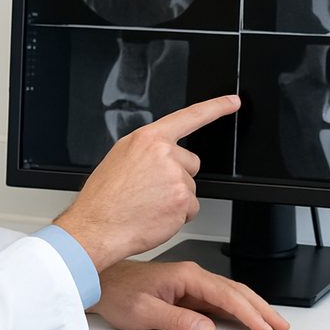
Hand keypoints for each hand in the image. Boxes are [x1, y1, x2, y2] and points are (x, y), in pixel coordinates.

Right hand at [55, 95, 240, 270]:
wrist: (96, 227)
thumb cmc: (104, 199)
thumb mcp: (120, 159)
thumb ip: (147, 151)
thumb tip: (163, 154)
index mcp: (147, 139)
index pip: (190, 116)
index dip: (216, 107)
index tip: (233, 102)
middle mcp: (164, 153)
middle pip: (191, 163)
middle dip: (178, 177)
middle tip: (150, 191)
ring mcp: (175, 176)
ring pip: (190, 188)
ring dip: (175, 200)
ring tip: (147, 205)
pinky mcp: (183, 200)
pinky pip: (191, 209)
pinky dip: (176, 217)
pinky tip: (155, 216)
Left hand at [91, 259, 289, 329]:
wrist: (99, 282)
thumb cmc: (117, 292)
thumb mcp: (144, 312)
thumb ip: (176, 322)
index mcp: (185, 276)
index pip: (225, 295)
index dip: (248, 313)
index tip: (263, 328)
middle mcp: (190, 276)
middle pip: (234, 291)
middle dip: (260, 308)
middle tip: (279, 325)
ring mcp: (189, 283)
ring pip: (229, 294)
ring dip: (251, 307)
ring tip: (270, 322)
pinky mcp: (185, 291)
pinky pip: (217, 299)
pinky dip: (236, 308)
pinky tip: (245, 317)